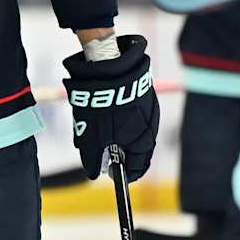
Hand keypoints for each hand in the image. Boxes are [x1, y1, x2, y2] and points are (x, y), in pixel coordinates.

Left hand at [62, 34, 158, 180]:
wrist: (110, 67)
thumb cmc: (104, 106)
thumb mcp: (93, 137)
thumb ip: (93, 157)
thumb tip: (94, 173)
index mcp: (144, 140)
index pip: (138, 166)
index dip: (122, 173)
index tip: (108, 173)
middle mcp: (150, 125)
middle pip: (132, 146)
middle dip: (112, 150)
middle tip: (94, 148)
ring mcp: (146, 107)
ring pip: (127, 127)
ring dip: (110, 130)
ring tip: (89, 126)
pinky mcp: (138, 92)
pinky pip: (125, 111)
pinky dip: (112, 114)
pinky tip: (95, 109)